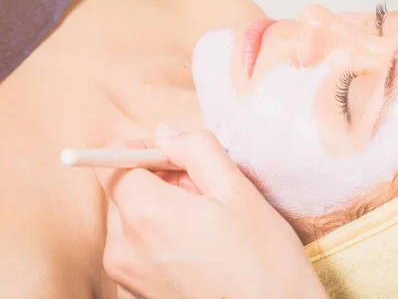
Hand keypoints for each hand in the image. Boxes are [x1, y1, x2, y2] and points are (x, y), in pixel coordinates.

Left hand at [95, 129, 327, 298]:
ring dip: (165, 213)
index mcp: (146, 215)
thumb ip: (196, 149)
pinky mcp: (140, 296)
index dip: (144, 151)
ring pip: (135, 223)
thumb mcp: (237, 190)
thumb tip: (164, 132)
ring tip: (209, 227)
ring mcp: (129, 279)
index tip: (177, 157)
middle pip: (126, 193)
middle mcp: (124, 250)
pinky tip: (202, 251)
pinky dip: (164, 241)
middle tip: (208, 195)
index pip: (113, 164)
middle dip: (161, 183)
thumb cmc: (265, 259)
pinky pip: (142, 252)